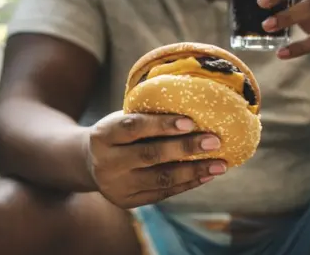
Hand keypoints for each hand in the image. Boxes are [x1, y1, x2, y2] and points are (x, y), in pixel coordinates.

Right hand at [85, 111, 226, 208]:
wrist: (89, 162)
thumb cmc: (116, 133)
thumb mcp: (120, 119)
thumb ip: (146, 117)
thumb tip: (194, 109)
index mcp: (102, 135)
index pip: (133, 127)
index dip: (161, 124)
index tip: (191, 121)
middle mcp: (106, 162)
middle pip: (149, 155)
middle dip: (185, 147)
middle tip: (214, 141)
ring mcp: (116, 185)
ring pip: (160, 178)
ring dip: (194, 170)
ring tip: (220, 163)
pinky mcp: (126, 201)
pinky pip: (163, 193)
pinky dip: (188, 183)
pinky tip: (206, 174)